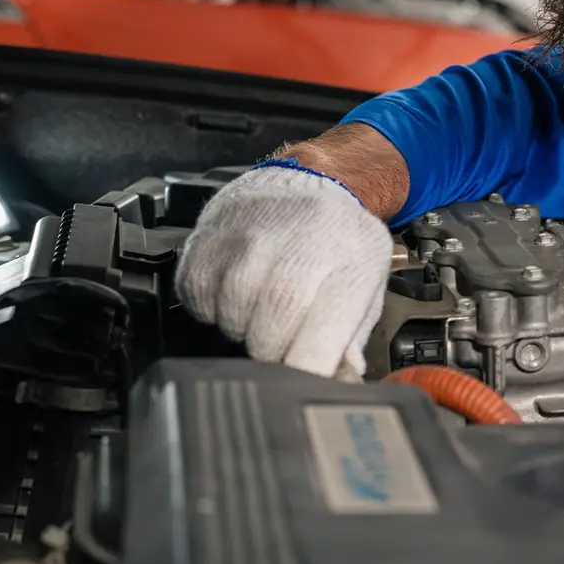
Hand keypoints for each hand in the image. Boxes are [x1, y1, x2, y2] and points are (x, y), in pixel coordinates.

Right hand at [176, 164, 394, 379]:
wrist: (311, 179)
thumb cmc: (340, 240)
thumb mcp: (366, 283)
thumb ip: (352, 335)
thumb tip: (339, 381)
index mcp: (348, 266)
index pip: (320, 339)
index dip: (306, 372)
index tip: (302, 383)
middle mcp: (298, 249)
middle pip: (268, 333)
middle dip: (272, 353)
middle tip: (281, 341)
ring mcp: (249, 241)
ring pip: (231, 318)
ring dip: (242, 328)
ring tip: (262, 307)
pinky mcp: (209, 238)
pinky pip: (198, 298)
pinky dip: (213, 307)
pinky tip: (236, 289)